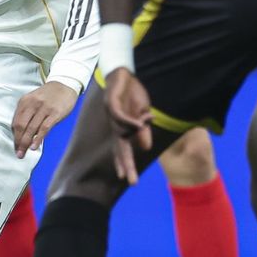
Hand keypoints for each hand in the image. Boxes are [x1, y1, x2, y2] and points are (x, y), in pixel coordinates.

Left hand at [11, 81, 78, 157]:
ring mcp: (44, 108)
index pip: (16, 122)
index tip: (15, 146)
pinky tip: (35, 147)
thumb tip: (22, 135)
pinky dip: (38, 139)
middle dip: (18, 142)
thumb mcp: (33, 101)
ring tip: (24, 153)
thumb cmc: (48, 96)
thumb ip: (27, 114)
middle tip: (18, 153)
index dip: (14, 136)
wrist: (64, 85)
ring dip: (26, 143)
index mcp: (24, 101)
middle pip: (21, 126)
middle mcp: (32, 104)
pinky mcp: (55, 113)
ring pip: (31, 128)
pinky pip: (44, 128)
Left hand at [104, 68, 152, 184]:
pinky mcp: (110, 103)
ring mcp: (112, 115)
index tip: (128, 180)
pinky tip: (140, 123)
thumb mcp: (143, 114)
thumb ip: (143, 131)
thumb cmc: (132, 94)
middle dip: (126, 164)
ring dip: (134, 131)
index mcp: (123, 129)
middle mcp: (116, 125)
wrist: (124, 74)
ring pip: (122, 132)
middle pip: (119, 148)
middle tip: (131, 181)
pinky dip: (130, 122)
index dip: (124, 164)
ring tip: (145, 124)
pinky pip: (120, 117)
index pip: (123, 150)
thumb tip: (146, 148)